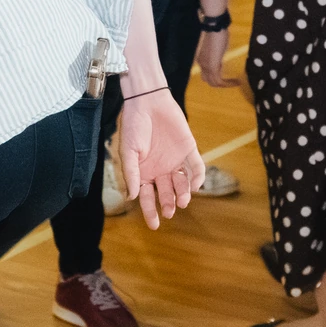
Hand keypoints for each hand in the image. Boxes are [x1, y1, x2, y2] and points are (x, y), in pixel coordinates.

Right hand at [115, 87, 204, 229]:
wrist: (148, 101)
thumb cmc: (133, 125)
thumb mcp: (128, 152)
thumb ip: (132, 174)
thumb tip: (132, 197)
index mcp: (144, 172)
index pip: (147, 197)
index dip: (150, 211)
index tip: (155, 225)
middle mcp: (161, 169)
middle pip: (166, 193)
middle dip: (168, 204)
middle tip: (170, 211)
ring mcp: (175, 160)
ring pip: (182, 183)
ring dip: (182, 193)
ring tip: (182, 200)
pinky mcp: (189, 150)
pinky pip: (196, 167)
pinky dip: (197, 177)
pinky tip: (195, 185)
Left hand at [194, 29, 236, 89]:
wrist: (215, 27)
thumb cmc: (217, 33)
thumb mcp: (217, 48)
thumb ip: (217, 55)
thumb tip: (220, 58)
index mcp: (202, 60)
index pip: (207, 75)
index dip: (218, 77)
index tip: (229, 76)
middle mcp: (201, 65)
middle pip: (209, 81)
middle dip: (221, 84)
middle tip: (233, 82)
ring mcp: (206, 66)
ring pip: (214, 83)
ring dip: (227, 85)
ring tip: (237, 82)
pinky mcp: (212, 66)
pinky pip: (219, 81)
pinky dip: (228, 83)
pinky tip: (237, 81)